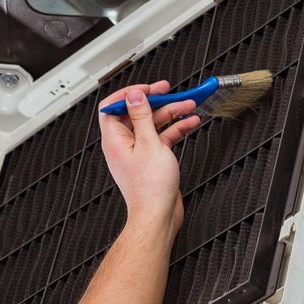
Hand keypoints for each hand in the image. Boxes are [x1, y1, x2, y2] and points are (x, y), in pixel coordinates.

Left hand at [97, 80, 200, 230]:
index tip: (147, 87)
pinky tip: (189, 122)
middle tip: (170, 90)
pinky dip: (175, 128)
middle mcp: (124, 144)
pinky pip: (162, 137)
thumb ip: (142, 116)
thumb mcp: (148, 144)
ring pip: (153, 124)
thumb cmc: (150, 189)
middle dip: (156, 100)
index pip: (113, 106)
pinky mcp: (152, 159)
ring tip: (188, 104)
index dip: (129, 93)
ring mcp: (138, 151)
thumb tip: (134, 95)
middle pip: (137, 113)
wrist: (158, 215)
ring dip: (170, 113)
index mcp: (114, 139)